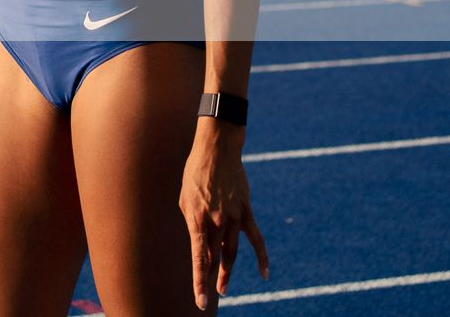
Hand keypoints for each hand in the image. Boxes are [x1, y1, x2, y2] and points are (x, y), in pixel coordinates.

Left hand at [181, 130, 268, 307]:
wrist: (215, 150)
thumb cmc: (194, 173)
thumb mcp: (184, 198)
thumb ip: (192, 222)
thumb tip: (199, 240)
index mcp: (197, 220)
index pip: (198, 259)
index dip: (199, 281)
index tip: (200, 300)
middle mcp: (216, 222)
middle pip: (215, 258)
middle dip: (211, 280)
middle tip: (210, 297)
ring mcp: (232, 218)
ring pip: (232, 252)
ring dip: (228, 271)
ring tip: (223, 288)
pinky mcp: (245, 211)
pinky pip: (256, 238)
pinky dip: (262, 257)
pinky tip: (264, 273)